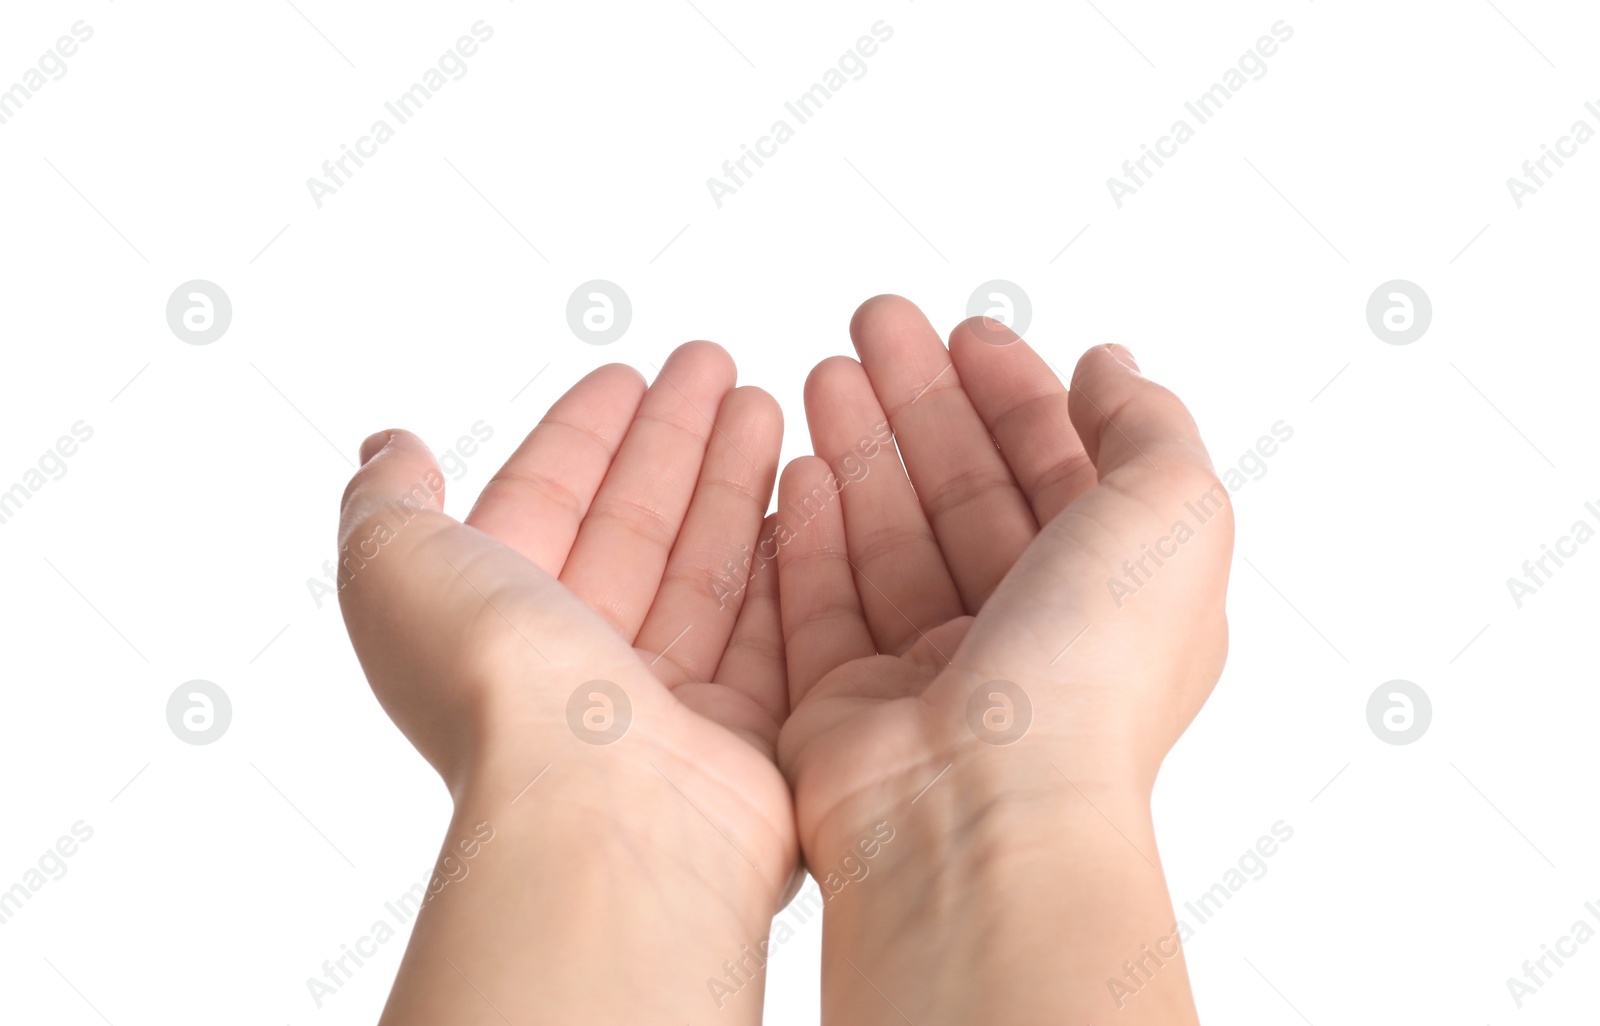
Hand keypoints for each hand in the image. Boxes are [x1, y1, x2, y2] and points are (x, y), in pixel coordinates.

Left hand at [337, 342, 795, 1021]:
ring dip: (732, 480)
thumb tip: (390, 450)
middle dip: (672, 440)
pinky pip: (768, 624)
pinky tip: (803, 492)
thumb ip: (389, 503)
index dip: (583, 434)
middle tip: (715, 366)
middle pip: (633, 526)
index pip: (545, 503)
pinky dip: (783, 556)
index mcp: (492, 623)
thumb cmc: (497, 691)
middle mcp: (575, 665)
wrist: (604, 813)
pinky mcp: (744, 730)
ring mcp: (663, 702)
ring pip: (703, 567)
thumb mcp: (394, 568)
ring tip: (765, 403)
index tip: (627, 374)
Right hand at [773, 296, 1231, 1023]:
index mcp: (1111, 597)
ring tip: (824, 370)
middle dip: (922, 401)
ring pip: (890, 535)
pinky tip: (799, 464)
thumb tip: (1108, 369)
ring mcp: (931, 674)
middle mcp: (1024, 635)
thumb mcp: (1172, 515)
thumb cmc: (1088, 675)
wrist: (979, 812)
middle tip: (873, 322)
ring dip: (862, 447)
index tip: (965, 331)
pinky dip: (813, 531)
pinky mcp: (847, 704)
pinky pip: (824, 600)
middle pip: (965, 492)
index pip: (1058, 471)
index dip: (1015, 393)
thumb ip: (1146, 427)